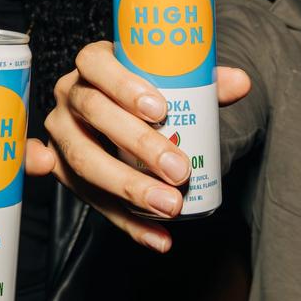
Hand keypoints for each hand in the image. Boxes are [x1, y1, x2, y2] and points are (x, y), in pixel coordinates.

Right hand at [38, 42, 250, 253]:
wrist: (118, 119)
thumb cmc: (146, 95)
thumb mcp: (171, 84)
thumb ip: (204, 84)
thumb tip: (240, 83)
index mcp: (92, 65)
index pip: (95, 64)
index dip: (123, 85)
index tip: (160, 110)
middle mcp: (69, 95)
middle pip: (93, 113)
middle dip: (138, 144)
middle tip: (178, 169)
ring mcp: (60, 135)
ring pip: (84, 160)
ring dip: (129, 187)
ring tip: (171, 206)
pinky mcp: (62, 172)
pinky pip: (90, 199)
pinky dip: (127, 222)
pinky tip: (158, 237)